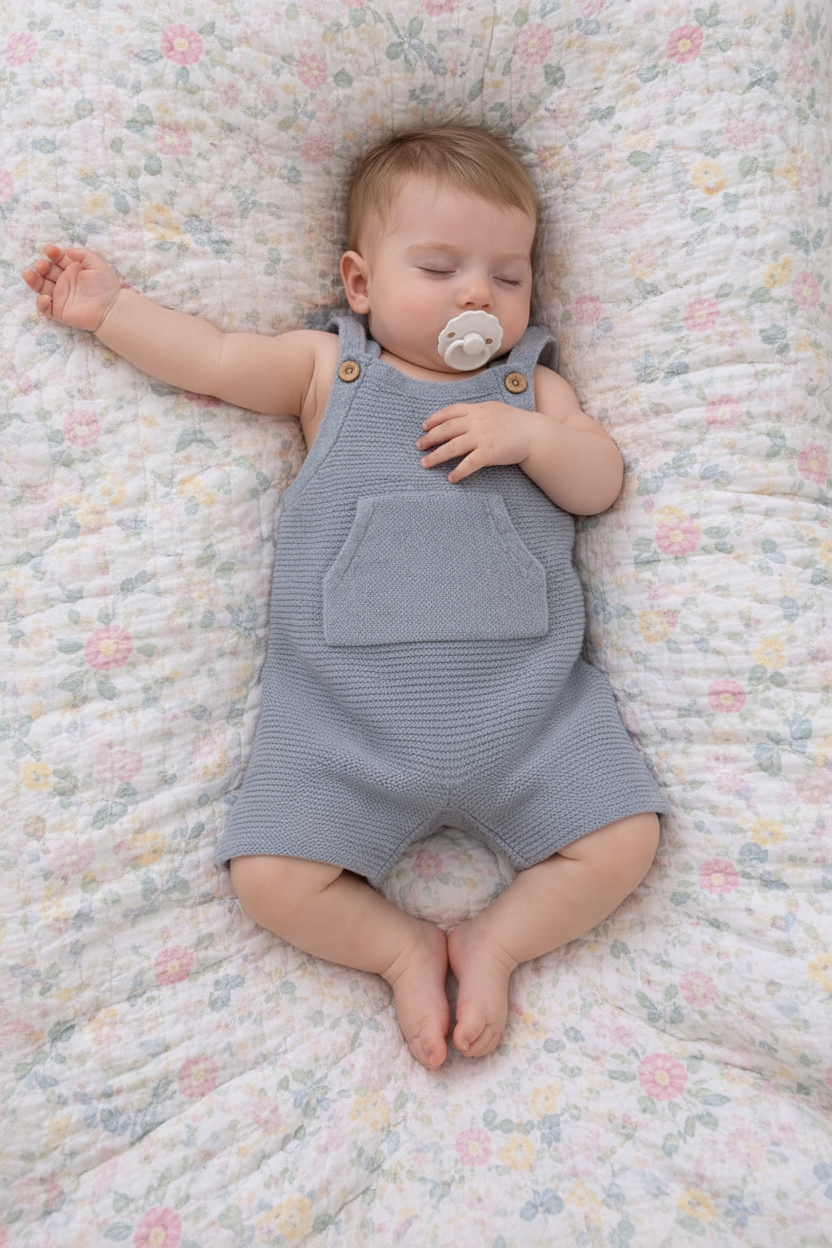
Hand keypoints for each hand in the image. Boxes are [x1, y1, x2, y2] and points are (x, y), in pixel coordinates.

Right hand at [22, 244, 121, 331]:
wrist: (112, 308)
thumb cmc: (106, 285)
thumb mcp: (96, 263)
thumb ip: (82, 254)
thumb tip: (66, 250)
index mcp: (72, 270)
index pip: (57, 259)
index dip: (52, 254)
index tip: (51, 251)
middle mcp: (64, 282)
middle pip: (47, 272)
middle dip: (42, 266)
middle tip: (42, 265)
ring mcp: (60, 297)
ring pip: (41, 288)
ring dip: (33, 280)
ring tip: (29, 274)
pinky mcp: (59, 311)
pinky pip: (45, 308)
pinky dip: (41, 303)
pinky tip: (46, 298)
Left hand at [416, 401, 535, 482]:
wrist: (534, 433)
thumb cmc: (515, 422)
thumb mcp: (494, 409)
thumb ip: (476, 412)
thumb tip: (460, 418)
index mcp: (477, 410)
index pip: (450, 412)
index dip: (434, 419)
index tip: (424, 427)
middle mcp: (477, 422)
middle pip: (446, 430)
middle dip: (429, 438)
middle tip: (418, 446)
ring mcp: (482, 437)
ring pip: (452, 447)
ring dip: (436, 456)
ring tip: (425, 463)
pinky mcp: (489, 453)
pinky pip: (469, 464)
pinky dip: (458, 471)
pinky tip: (450, 478)